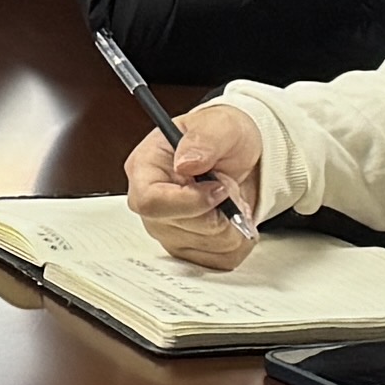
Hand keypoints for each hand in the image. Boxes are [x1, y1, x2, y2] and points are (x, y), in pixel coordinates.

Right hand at [123, 104, 265, 268]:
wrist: (240, 155)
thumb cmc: (222, 137)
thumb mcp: (219, 124)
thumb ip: (203, 140)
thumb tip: (185, 162)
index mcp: (144, 169)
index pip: (151, 203)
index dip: (190, 201)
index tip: (220, 187)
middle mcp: (151, 205)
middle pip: (184, 229)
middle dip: (221, 209)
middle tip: (229, 183)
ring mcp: (169, 231)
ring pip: (209, 246)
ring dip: (234, 223)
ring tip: (232, 198)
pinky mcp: (190, 249)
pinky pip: (222, 260)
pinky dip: (240, 240)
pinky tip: (235, 217)